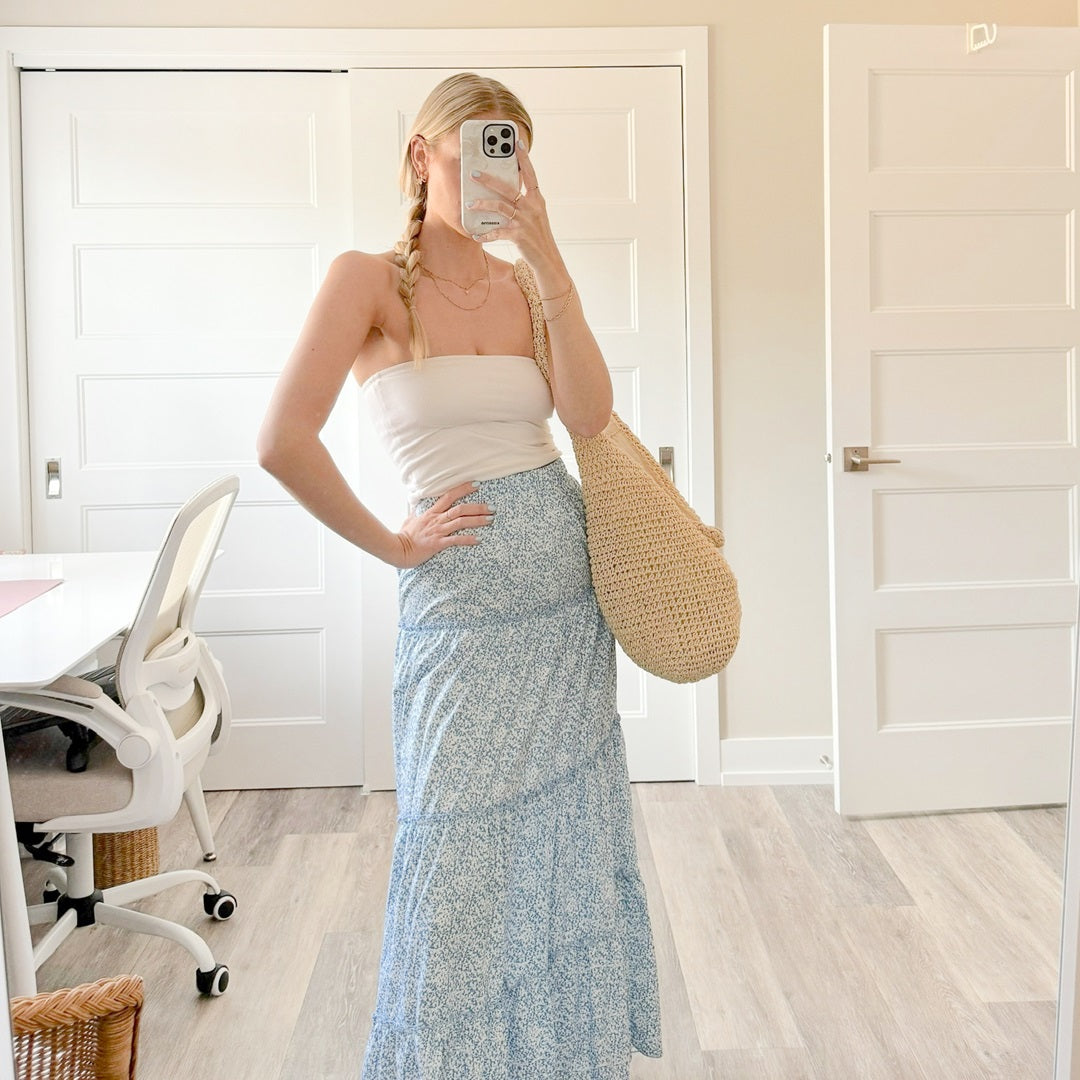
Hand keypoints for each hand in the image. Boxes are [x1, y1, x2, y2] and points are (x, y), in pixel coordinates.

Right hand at [392, 481, 493, 567]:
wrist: (398, 549)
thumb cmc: (404, 536)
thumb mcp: (410, 519)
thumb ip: (417, 512)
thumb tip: (416, 506)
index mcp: (431, 512)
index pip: (449, 496)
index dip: (463, 489)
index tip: (476, 485)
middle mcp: (436, 519)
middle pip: (460, 508)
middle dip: (477, 507)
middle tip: (492, 507)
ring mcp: (437, 531)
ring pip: (461, 522)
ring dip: (477, 520)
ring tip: (490, 519)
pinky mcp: (438, 543)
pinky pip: (455, 540)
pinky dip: (468, 539)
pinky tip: (479, 539)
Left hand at [466, 141, 559, 269]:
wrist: (548, 259)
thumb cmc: (539, 236)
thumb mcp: (536, 215)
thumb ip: (525, 202)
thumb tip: (505, 191)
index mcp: (537, 199)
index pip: (530, 174)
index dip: (524, 158)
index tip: (516, 143)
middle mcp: (532, 207)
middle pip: (508, 188)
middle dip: (489, 180)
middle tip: (474, 173)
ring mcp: (525, 221)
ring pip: (500, 207)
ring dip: (483, 204)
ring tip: (470, 203)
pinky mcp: (519, 235)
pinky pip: (498, 233)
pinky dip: (486, 235)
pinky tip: (476, 235)